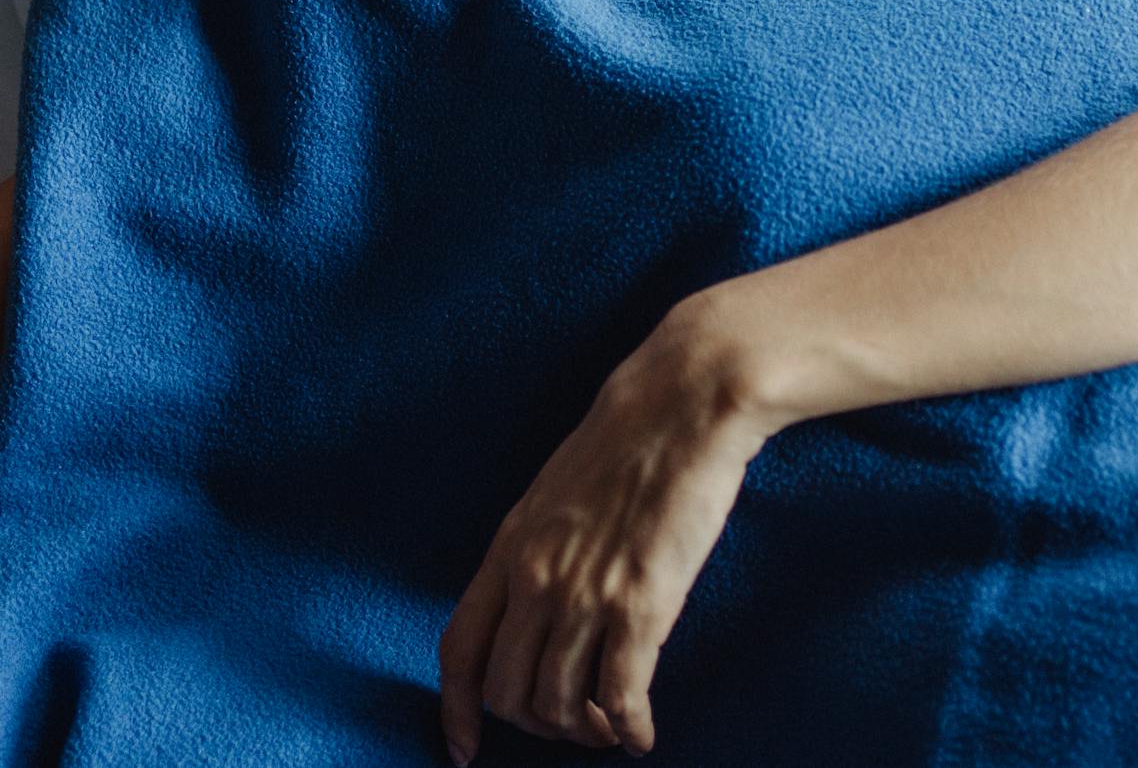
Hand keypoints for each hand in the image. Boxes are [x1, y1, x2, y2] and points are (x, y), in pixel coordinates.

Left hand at [438, 314, 779, 763]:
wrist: (681, 404)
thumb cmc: (628, 440)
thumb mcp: (554, 494)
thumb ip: (538, 549)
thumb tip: (538, 600)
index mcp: (510, 548)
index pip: (460, 649)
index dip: (456, 710)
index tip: (464, 749)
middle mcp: (536, 579)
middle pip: (508, 691)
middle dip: (535, 725)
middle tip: (570, 725)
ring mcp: (586, 596)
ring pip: (559, 704)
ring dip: (583, 732)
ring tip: (608, 729)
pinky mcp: (642, 607)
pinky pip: (620, 697)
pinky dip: (628, 730)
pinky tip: (641, 736)